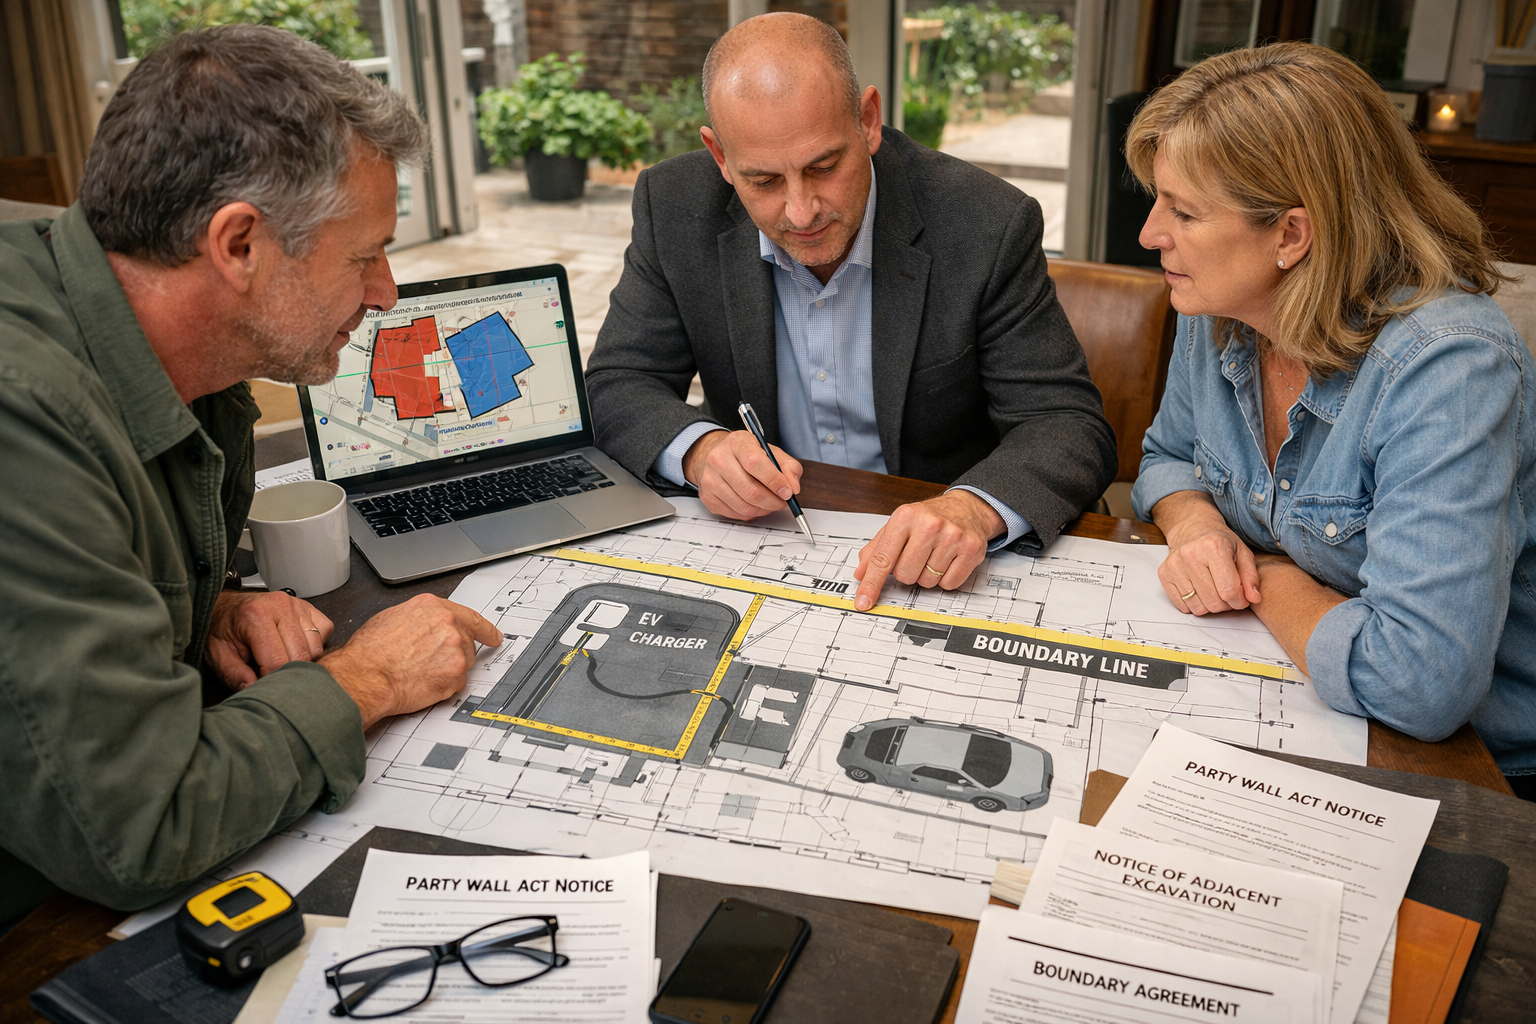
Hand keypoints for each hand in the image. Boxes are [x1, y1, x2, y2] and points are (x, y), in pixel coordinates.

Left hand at [206, 590, 333, 688]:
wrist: (229, 607)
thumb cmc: (225, 630)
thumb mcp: (218, 654)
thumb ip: (234, 674)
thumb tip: (253, 689)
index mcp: (255, 615)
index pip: (277, 661)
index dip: (271, 680)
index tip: (263, 684)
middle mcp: (281, 606)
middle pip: (301, 656)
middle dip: (288, 673)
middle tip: (272, 675)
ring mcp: (298, 605)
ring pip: (315, 648)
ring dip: (303, 660)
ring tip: (282, 659)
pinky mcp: (309, 607)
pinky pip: (324, 633)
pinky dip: (314, 646)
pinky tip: (295, 646)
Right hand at [319, 594, 502, 728]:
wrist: (365, 675)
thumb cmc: (370, 651)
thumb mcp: (393, 618)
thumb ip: (421, 619)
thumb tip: (428, 627)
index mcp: (433, 608)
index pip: (470, 617)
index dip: (485, 630)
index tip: (494, 637)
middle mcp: (449, 624)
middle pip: (467, 643)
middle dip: (453, 655)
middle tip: (431, 664)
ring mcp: (455, 649)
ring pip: (462, 664)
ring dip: (447, 671)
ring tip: (419, 672)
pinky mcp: (455, 673)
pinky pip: (456, 683)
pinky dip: (443, 687)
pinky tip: (422, 683)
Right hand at [683, 429, 802, 520]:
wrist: (715, 456)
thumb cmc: (745, 454)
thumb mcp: (770, 451)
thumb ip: (788, 467)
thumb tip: (793, 488)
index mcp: (737, 442)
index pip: (755, 463)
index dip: (775, 481)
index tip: (787, 491)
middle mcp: (718, 459)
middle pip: (750, 490)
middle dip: (773, 501)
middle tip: (783, 502)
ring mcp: (710, 479)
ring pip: (744, 506)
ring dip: (763, 509)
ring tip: (770, 503)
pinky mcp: (707, 497)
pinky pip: (735, 513)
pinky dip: (751, 513)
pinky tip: (755, 504)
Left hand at [853, 491, 1004, 610]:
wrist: (966, 508)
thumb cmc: (929, 518)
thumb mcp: (899, 525)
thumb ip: (877, 548)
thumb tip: (861, 573)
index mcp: (906, 516)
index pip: (882, 558)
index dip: (871, 583)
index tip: (863, 601)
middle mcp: (929, 524)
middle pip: (905, 575)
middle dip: (907, 572)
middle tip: (916, 556)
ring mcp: (952, 537)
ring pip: (927, 582)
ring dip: (927, 575)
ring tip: (933, 555)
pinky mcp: (971, 549)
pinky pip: (949, 584)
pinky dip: (946, 578)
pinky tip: (948, 560)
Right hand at [1151, 491, 1261, 614]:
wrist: (1192, 528)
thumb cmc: (1220, 542)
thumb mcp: (1243, 553)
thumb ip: (1251, 577)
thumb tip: (1254, 598)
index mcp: (1213, 547)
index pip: (1229, 591)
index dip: (1240, 601)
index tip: (1241, 598)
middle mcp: (1190, 555)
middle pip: (1213, 602)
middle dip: (1225, 605)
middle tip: (1227, 593)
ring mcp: (1174, 565)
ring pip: (1198, 608)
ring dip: (1209, 606)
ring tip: (1214, 591)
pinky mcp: (1164, 574)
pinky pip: (1182, 606)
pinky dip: (1194, 604)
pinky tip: (1199, 590)